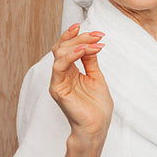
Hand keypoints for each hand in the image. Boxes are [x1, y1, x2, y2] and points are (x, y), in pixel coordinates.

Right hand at [49, 23, 112, 143]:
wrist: (97, 126)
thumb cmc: (96, 106)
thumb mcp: (96, 77)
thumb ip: (90, 60)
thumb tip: (91, 43)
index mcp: (70, 71)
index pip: (67, 48)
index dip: (77, 36)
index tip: (95, 30)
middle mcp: (62, 74)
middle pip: (62, 47)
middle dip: (81, 37)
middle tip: (98, 35)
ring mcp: (58, 81)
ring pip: (59, 54)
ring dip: (77, 44)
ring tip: (94, 43)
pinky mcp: (57, 89)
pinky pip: (59, 67)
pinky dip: (71, 55)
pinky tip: (84, 50)